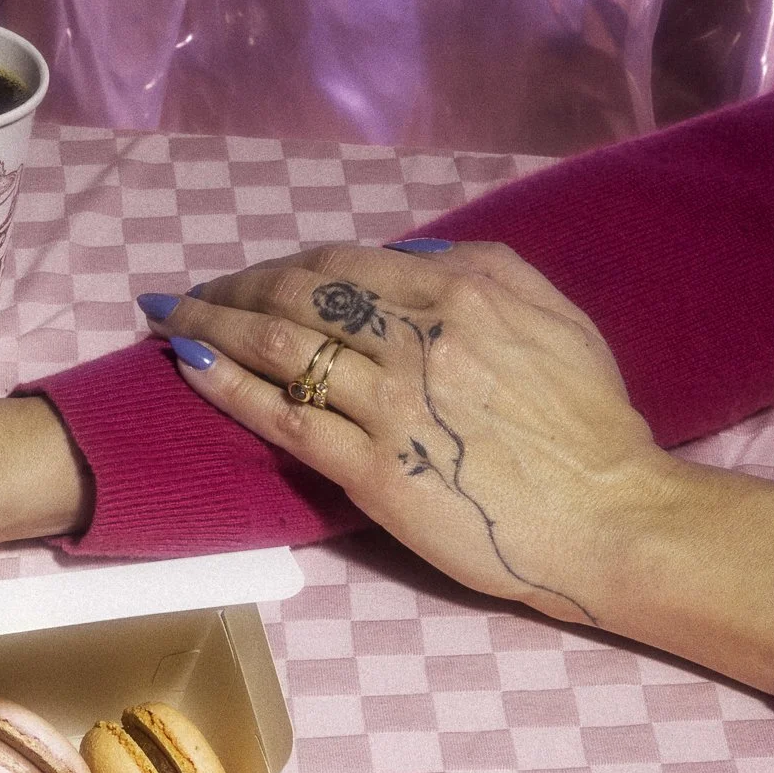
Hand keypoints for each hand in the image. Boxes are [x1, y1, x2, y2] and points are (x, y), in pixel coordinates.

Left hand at [144, 241, 773, 693]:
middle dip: (230, 289)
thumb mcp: (551, 317)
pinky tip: (189, 367)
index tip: (243, 276)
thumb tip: (401, 256)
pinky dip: (227, 385)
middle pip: (295, 294)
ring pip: (278, 347)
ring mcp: (390, 403)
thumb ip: (480, 271)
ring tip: (167, 323)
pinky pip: (281, 416)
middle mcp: (419, 336)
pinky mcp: (370, 468)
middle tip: (185, 297)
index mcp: (463, 292)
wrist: (606, 516)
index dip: (278, 265)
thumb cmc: (585, 425)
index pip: (341, 263)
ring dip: (211, 327)